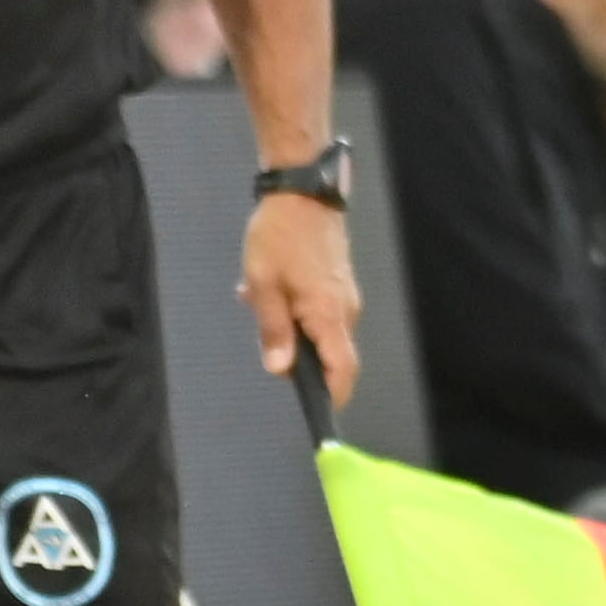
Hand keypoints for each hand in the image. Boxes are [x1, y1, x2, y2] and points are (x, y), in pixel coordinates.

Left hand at [243, 192, 361, 410]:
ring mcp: (345, 299)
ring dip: (291, 329)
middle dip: (296, 357)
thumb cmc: (279, 236)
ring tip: (260, 298)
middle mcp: (346, 312)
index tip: (317, 413)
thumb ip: (273, 329)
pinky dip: (296, 313)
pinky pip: (320, 315)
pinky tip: (271, 289)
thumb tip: (280, 370)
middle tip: (263, 333)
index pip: (342, 371)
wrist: (303, 193)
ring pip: (321, 334)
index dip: (332, 397)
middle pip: (329, 357)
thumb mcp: (263, 284)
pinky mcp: (339, 288)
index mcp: (328, 315)